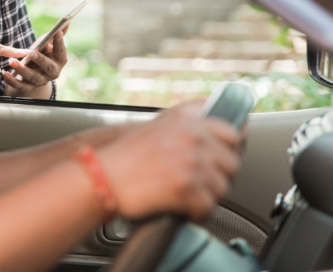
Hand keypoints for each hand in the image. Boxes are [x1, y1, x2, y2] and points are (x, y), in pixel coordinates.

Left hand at [3, 27, 68, 91]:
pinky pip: (21, 86)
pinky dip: (12, 81)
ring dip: (23, 70)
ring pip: (33, 77)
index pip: (61, 51)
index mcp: (60, 60)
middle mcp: (53, 72)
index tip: (57, 32)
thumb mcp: (49, 44)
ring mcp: (41, 80)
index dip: (60, 42)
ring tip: (12, 61)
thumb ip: (55, 35)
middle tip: (32, 53)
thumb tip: (66, 22)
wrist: (36, 72)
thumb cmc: (43, 54)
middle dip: (41, 60)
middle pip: (49, 67)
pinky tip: (5, 74)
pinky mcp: (29, 87)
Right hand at [95, 106, 241, 221]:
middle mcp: (191, 136)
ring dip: (207, 196)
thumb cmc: (123, 156)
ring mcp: (189, 161)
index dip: (232, 148)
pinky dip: (197, 213)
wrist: (100, 177)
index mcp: (186, 119)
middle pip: (232, 162)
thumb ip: (189, 126)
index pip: (232, 130)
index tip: (227, 156)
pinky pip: (208, 207)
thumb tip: (227, 134)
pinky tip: (183, 209)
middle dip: (219, 176)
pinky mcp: (185, 186)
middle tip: (202, 183)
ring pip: (222, 187)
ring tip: (188, 196)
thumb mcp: (158, 127)